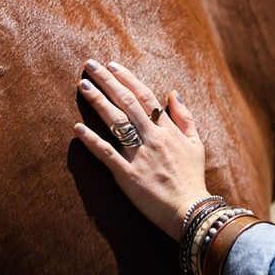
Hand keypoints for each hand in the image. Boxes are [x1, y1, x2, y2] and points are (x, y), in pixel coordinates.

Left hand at [74, 60, 209, 240]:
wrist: (189, 209)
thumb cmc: (192, 177)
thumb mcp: (196, 143)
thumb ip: (185, 117)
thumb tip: (173, 93)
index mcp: (166, 129)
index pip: (144, 96)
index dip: (127, 79)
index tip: (112, 65)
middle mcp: (151, 137)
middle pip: (126, 102)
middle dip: (107, 81)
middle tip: (90, 65)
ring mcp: (138, 155)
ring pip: (116, 122)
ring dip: (98, 101)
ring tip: (82, 85)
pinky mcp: (127, 174)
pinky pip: (106, 154)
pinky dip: (91, 140)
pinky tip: (77, 128)